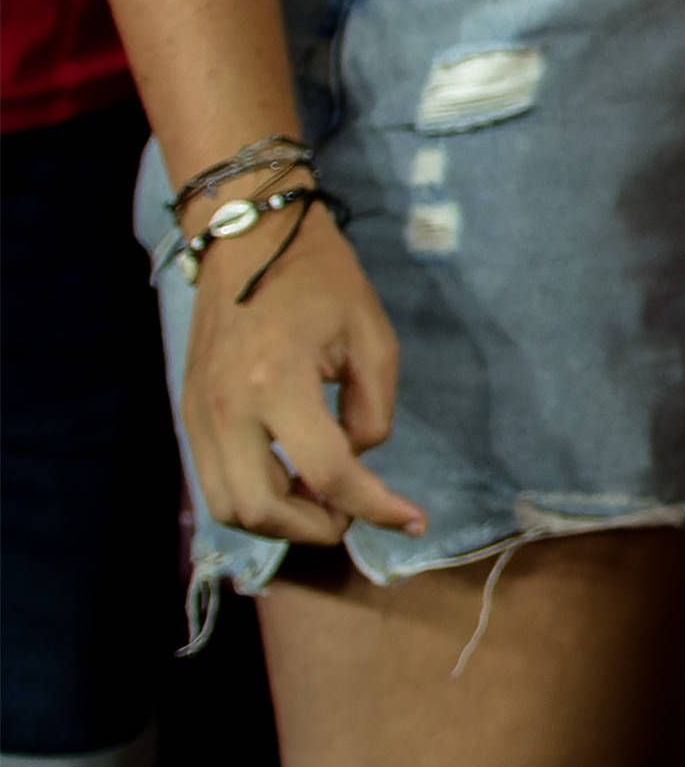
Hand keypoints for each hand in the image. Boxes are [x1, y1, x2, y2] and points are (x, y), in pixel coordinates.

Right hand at [176, 196, 423, 545]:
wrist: (249, 239)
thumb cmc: (320, 280)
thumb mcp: (372, 337)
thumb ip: (373, 409)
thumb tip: (358, 458)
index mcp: (277, 382)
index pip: (328, 472)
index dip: (376, 508)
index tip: (413, 521)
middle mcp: (226, 408)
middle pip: (260, 509)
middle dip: (315, 527)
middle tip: (354, 512)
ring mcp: (198, 414)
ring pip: (227, 507)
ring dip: (279, 521)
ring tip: (323, 499)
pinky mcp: (189, 413)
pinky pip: (213, 482)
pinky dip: (254, 499)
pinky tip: (292, 479)